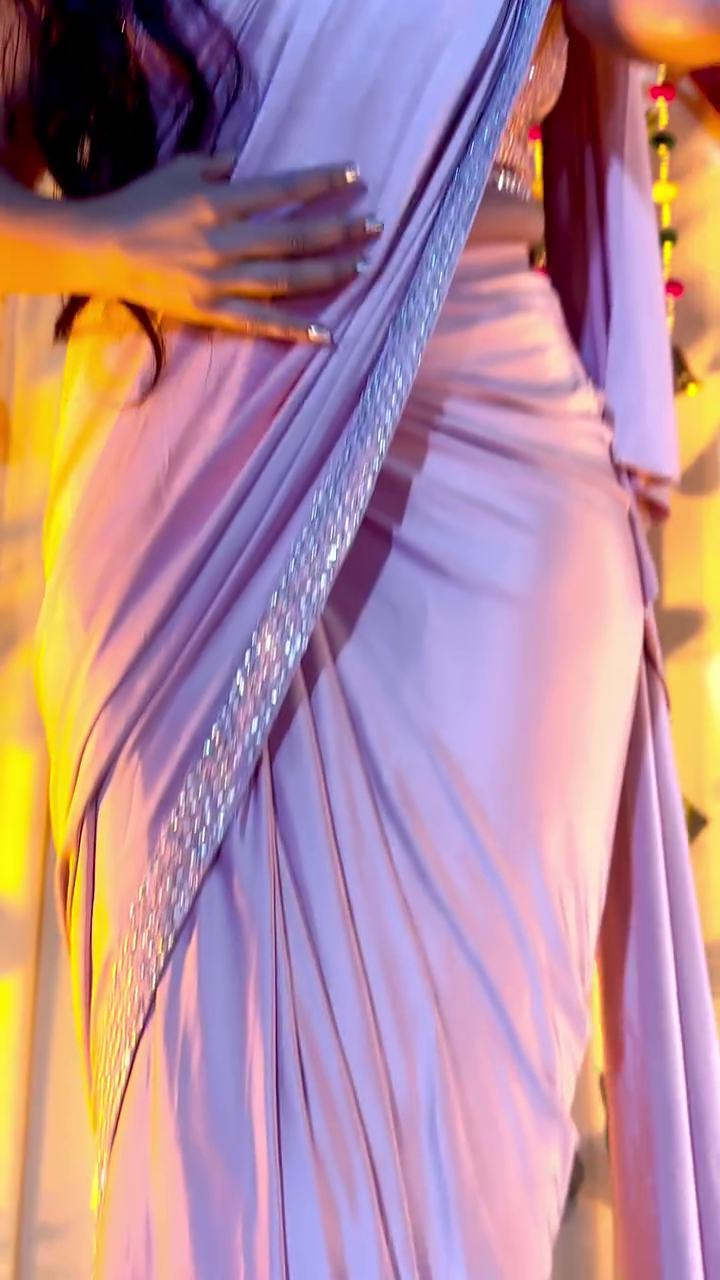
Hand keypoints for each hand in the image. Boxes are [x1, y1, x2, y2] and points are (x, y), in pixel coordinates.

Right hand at [80, 154, 381, 343]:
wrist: (100, 250)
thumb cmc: (138, 204)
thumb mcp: (178, 170)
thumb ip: (216, 166)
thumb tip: (244, 165)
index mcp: (219, 204)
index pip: (283, 191)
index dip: (323, 183)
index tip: (356, 177)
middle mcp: (226, 243)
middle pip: (296, 238)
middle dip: (341, 231)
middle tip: (376, 226)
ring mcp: (221, 281)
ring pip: (287, 279)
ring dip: (329, 273)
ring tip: (362, 265)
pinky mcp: (212, 311)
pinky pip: (262, 323)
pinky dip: (296, 329)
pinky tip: (327, 333)